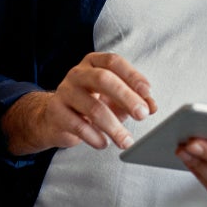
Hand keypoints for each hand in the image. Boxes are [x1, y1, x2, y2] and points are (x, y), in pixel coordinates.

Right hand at [1, 52, 156, 155]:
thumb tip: (152, 107)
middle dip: (126, 97)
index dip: (132, 75)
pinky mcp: (56, 112)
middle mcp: (78, 73)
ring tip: (126, 141)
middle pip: (103, 79)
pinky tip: (104, 144)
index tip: (147, 92)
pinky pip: (79, 126)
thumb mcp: (114, 99)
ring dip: (114, 127)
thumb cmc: (90, 104)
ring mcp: (64, 92)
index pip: (114, 62)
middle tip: (142, 115)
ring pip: (93, 107)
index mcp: (93, 63)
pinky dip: (95, 137)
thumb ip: (135, 100)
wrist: (54, 118)